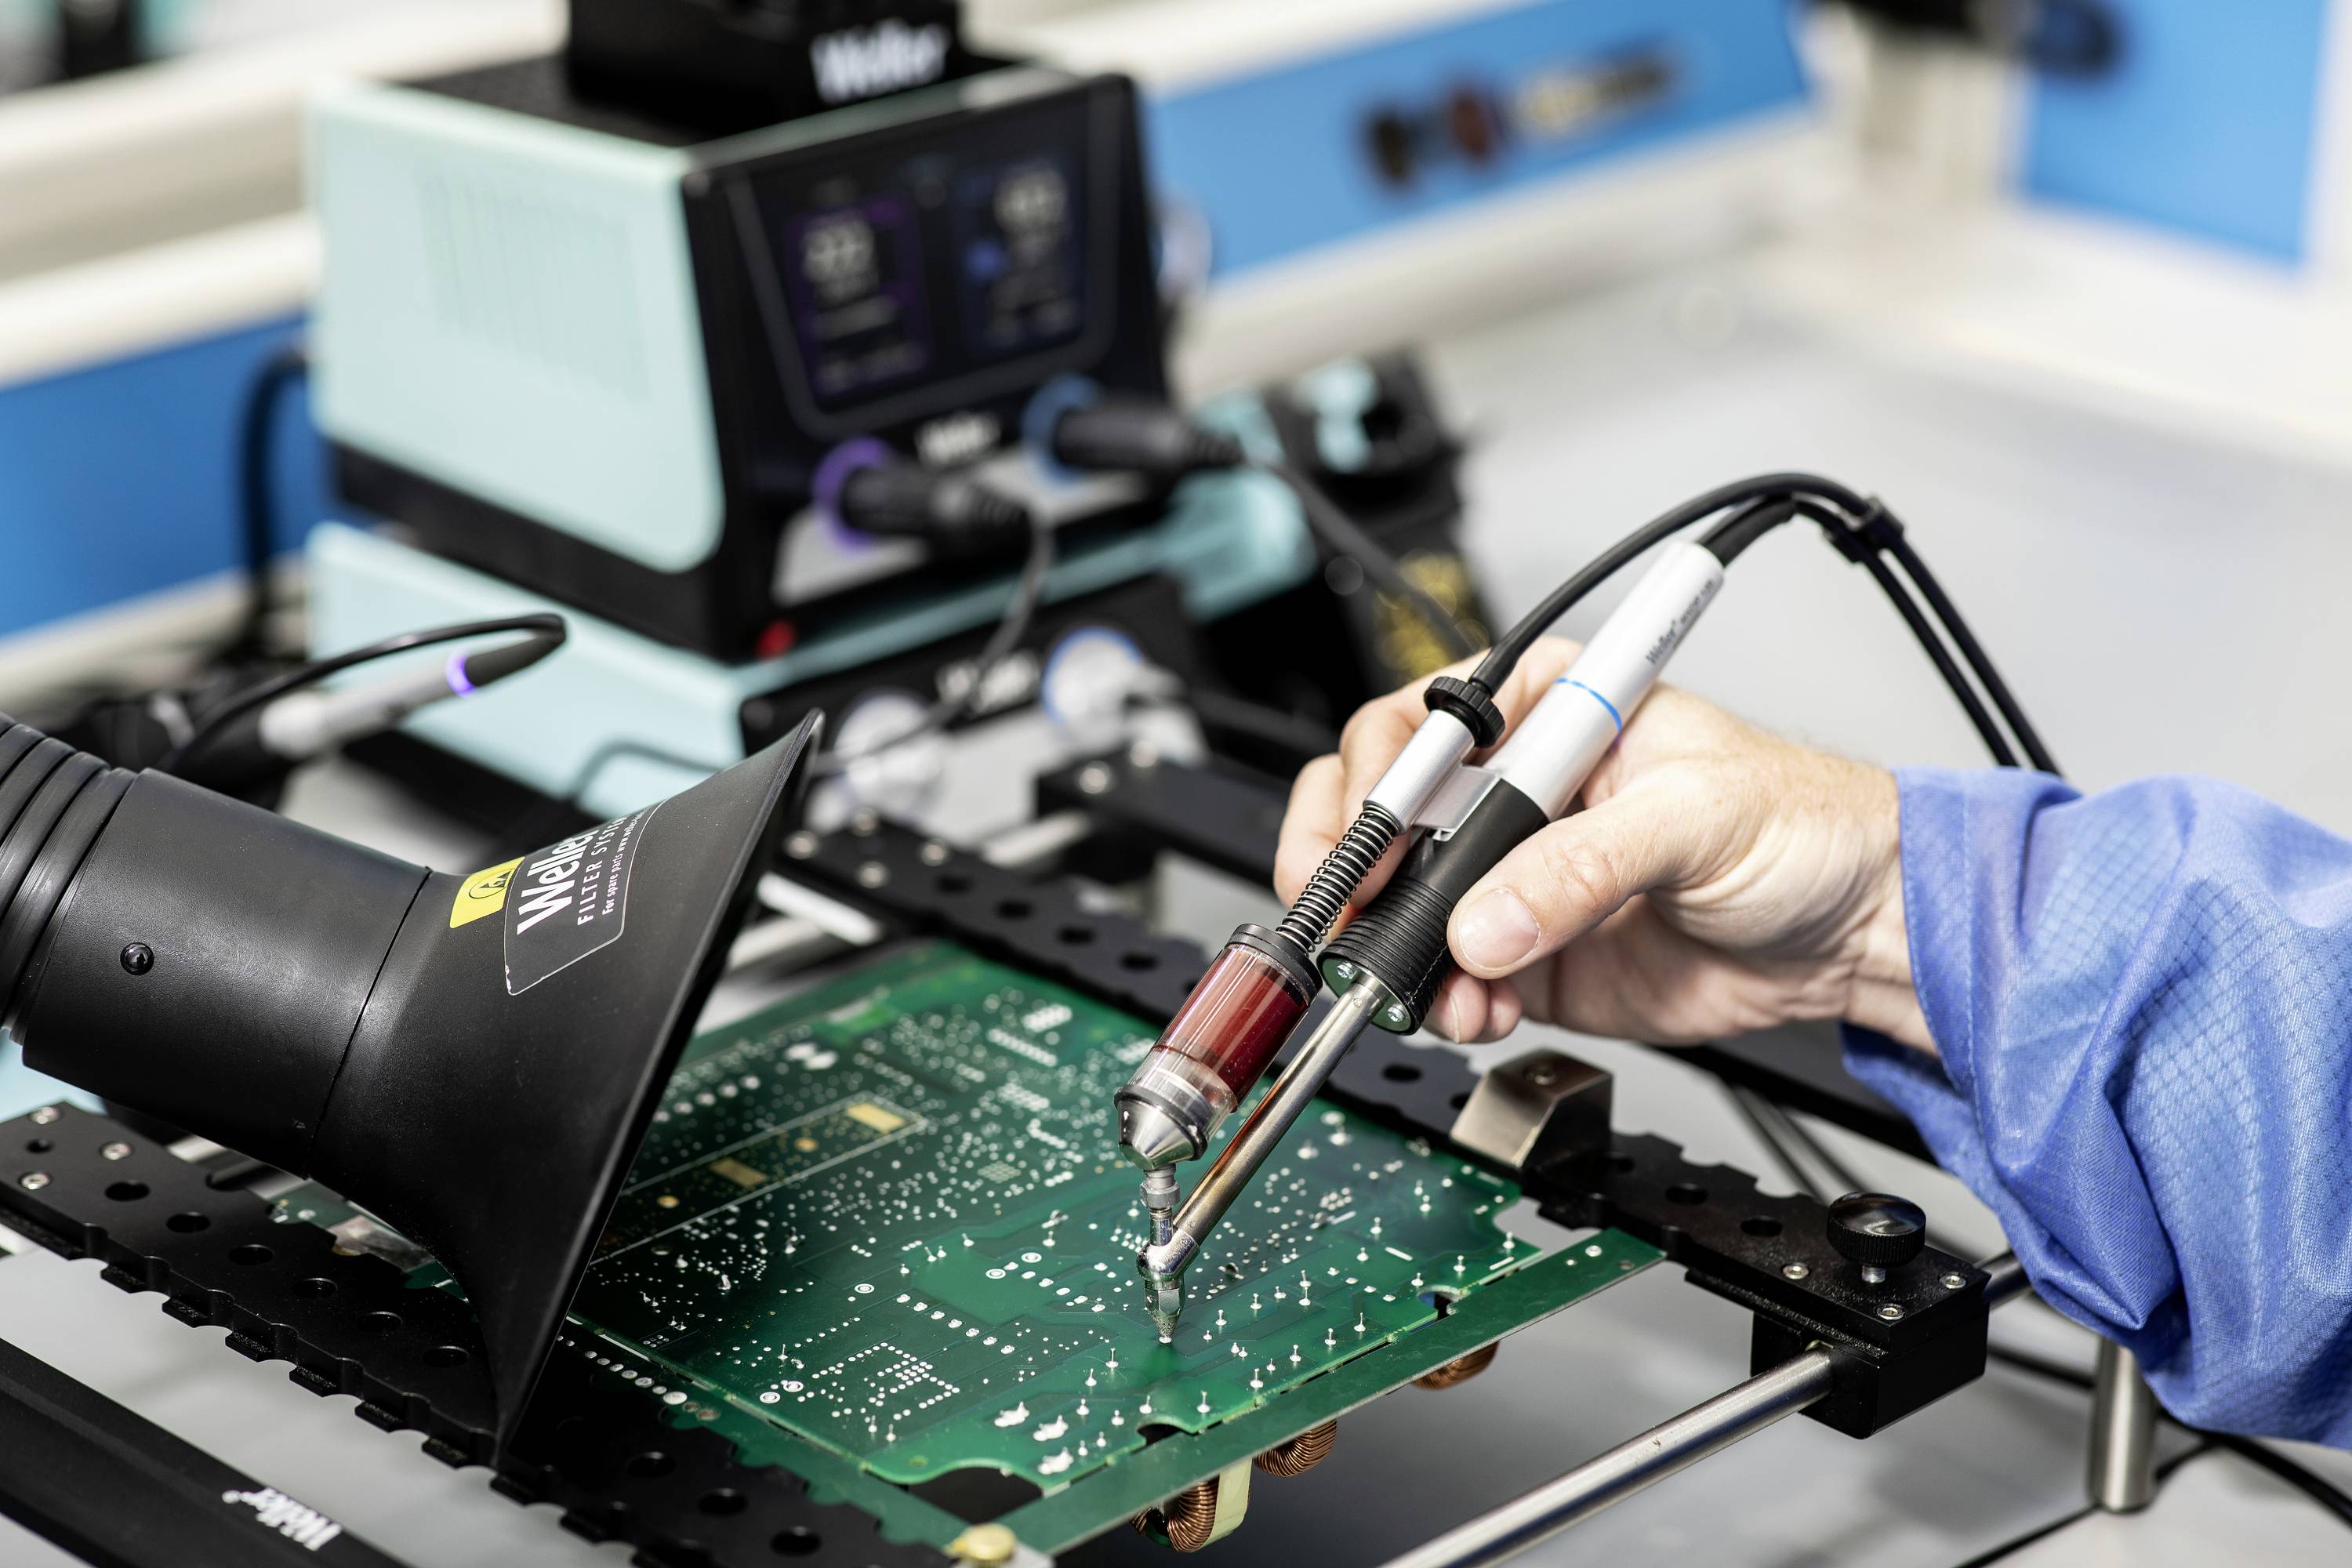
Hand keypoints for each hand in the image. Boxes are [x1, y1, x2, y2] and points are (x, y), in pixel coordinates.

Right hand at [1274, 640, 1928, 1051]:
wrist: (1855, 932)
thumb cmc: (1801, 825)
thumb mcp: (1694, 817)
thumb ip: (1583, 863)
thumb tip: (1486, 919)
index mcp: (1547, 711)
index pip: (1422, 727)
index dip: (1378, 783)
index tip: (1373, 847)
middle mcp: (1514, 788)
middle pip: (1382, 811)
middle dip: (1353, 871)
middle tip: (1353, 919)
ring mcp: (1513, 875)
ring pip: (1402, 905)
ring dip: (1399, 951)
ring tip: (1435, 988)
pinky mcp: (1530, 953)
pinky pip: (1453, 977)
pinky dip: (1447, 1002)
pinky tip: (1475, 1010)